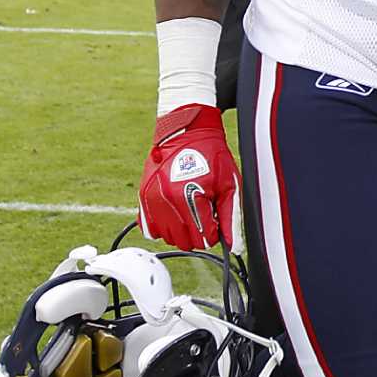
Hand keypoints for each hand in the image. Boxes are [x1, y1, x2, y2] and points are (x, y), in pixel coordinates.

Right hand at [138, 104, 239, 250]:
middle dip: (199, 233)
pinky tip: (175, 213)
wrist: (186, 132)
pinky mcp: (143, 198)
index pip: (204, 238)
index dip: (214, 232)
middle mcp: (168, 201)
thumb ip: (230, 216)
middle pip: (185, 242)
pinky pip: (150, 228)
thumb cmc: (212, 155)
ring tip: (191, 210)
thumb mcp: (229, 184)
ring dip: (182, 231)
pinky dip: (163, 226)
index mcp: (191, 198)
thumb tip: (233, 245)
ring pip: (168, 238)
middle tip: (205, 214)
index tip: (216, 220)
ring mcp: (152, 200)